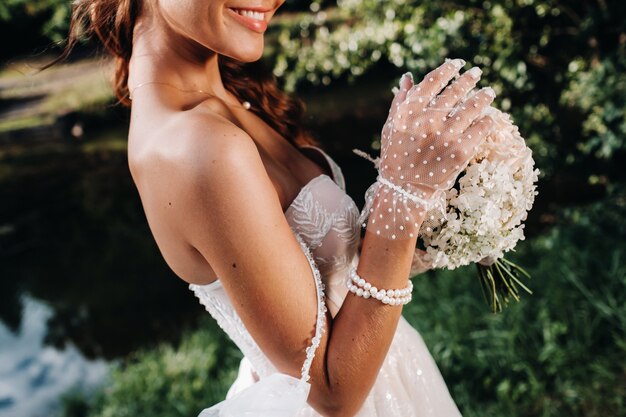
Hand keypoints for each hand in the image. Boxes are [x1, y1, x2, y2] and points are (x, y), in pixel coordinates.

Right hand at [361, 59, 495, 239]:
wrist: (404, 188)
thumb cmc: (396, 156)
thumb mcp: (391, 126)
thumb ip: (401, 101)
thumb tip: (409, 77)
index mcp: (410, 111)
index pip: (433, 81)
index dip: (448, 69)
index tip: (457, 64)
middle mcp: (429, 120)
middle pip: (455, 91)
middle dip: (469, 79)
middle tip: (477, 72)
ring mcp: (446, 135)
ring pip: (472, 107)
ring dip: (483, 97)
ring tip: (489, 92)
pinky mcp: (461, 151)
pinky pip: (481, 128)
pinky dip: (486, 120)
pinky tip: (489, 117)